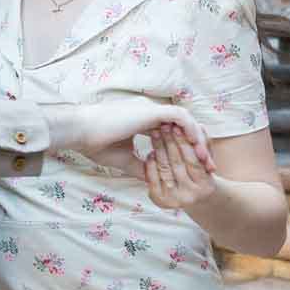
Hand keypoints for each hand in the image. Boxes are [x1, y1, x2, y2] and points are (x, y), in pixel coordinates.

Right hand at [64, 99, 215, 175]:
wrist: (81, 131)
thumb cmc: (96, 143)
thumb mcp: (123, 160)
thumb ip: (140, 166)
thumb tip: (152, 179)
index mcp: (145, 123)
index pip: (174, 133)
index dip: (186, 150)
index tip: (195, 169)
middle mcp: (152, 113)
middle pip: (185, 126)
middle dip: (199, 146)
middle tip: (208, 167)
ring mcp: (153, 110)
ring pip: (187, 121)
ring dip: (198, 140)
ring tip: (205, 160)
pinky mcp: (152, 110)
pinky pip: (181, 117)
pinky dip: (190, 131)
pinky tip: (195, 148)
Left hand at [144, 126, 216, 210]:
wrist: (192, 200)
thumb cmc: (199, 173)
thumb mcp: (206, 161)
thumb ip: (204, 144)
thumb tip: (198, 125)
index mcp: (206, 185)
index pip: (193, 159)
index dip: (185, 141)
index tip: (177, 125)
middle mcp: (191, 196)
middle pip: (178, 163)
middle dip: (171, 142)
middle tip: (164, 125)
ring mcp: (174, 200)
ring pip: (166, 168)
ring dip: (159, 149)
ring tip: (155, 133)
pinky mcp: (160, 201)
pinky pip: (153, 179)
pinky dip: (151, 164)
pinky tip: (150, 153)